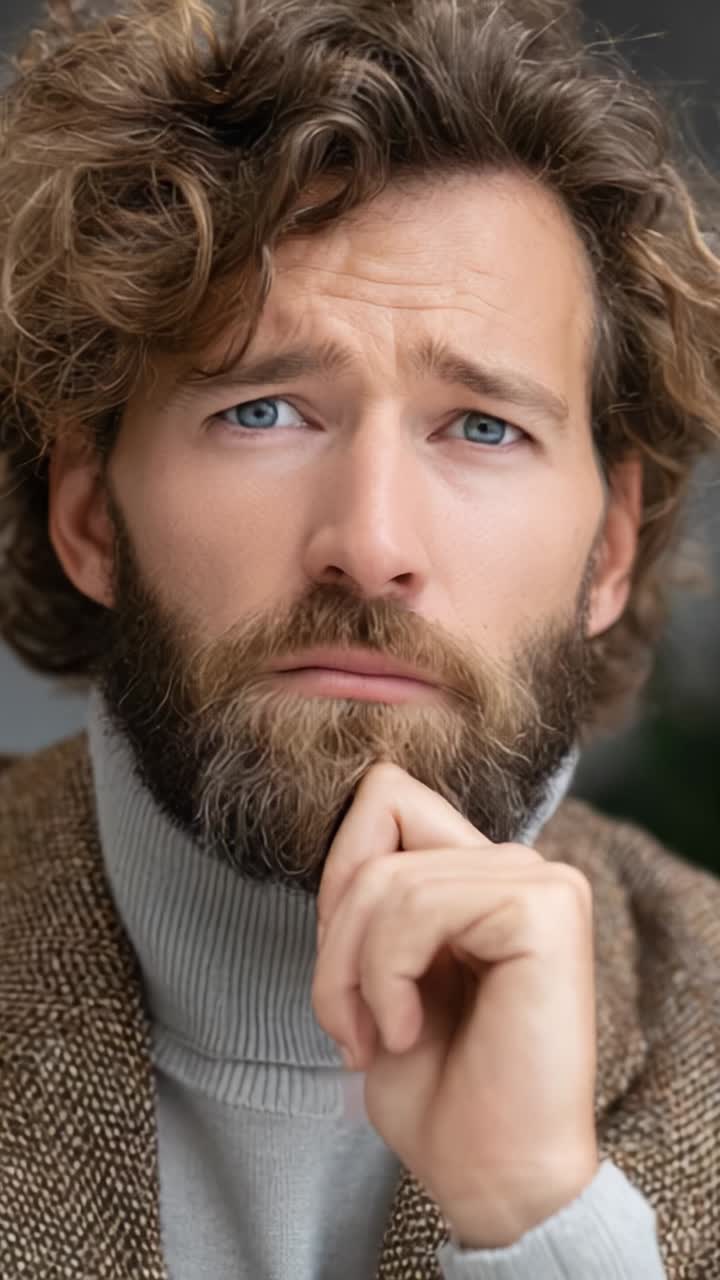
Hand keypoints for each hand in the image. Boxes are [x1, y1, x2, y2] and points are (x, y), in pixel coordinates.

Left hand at [311, 762, 598, 1248]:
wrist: (490, 1178)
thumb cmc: (435, 1089)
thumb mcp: (373, 967)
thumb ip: (373, 886)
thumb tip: (355, 802)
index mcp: (481, 873)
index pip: (386, 795)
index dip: (340, 873)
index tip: (345, 969)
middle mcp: (518, 865)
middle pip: (377, 819)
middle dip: (335, 933)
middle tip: (349, 1021)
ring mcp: (540, 880)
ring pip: (388, 876)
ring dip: (353, 971)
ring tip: (377, 1036)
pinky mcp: (544, 908)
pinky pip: (418, 903)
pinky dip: (387, 978)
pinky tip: (410, 1031)